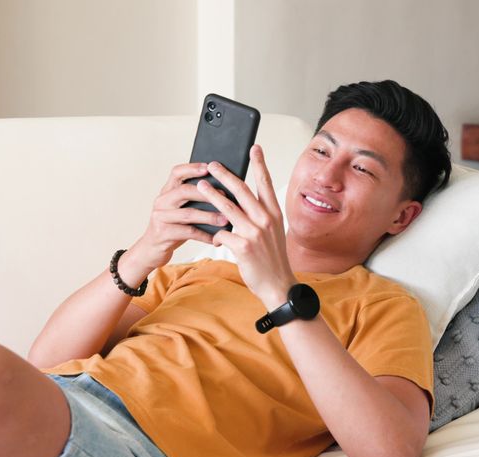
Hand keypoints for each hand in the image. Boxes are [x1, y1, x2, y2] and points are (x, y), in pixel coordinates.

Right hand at [125, 163, 227, 278]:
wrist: (151, 249)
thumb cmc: (172, 227)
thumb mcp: (178, 209)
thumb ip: (192, 199)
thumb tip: (222, 191)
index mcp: (166, 191)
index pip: (177, 172)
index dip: (192, 168)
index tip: (209, 167)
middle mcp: (161, 201)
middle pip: (184, 191)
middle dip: (206, 193)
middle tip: (225, 196)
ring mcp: (160, 217)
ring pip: (188, 214)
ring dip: (209, 216)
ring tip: (225, 219)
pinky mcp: (163, 233)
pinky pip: (188, 233)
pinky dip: (204, 235)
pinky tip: (216, 238)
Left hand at [196, 145, 296, 309]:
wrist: (278, 285)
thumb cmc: (273, 259)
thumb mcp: (273, 232)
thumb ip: (261, 216)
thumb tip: (243, 203)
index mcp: (274, 213)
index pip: (265, 183)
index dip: (259, 164)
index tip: (254, 148)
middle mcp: (266, 219)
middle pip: (242, 189)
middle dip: (226, 174)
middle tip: (212, 164)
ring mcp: (254, 232)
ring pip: (227, 208)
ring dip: (212, 195)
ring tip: (200, 185)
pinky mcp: (243, 246)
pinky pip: (223, 234)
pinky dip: (216, 235)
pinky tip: (214, 238)